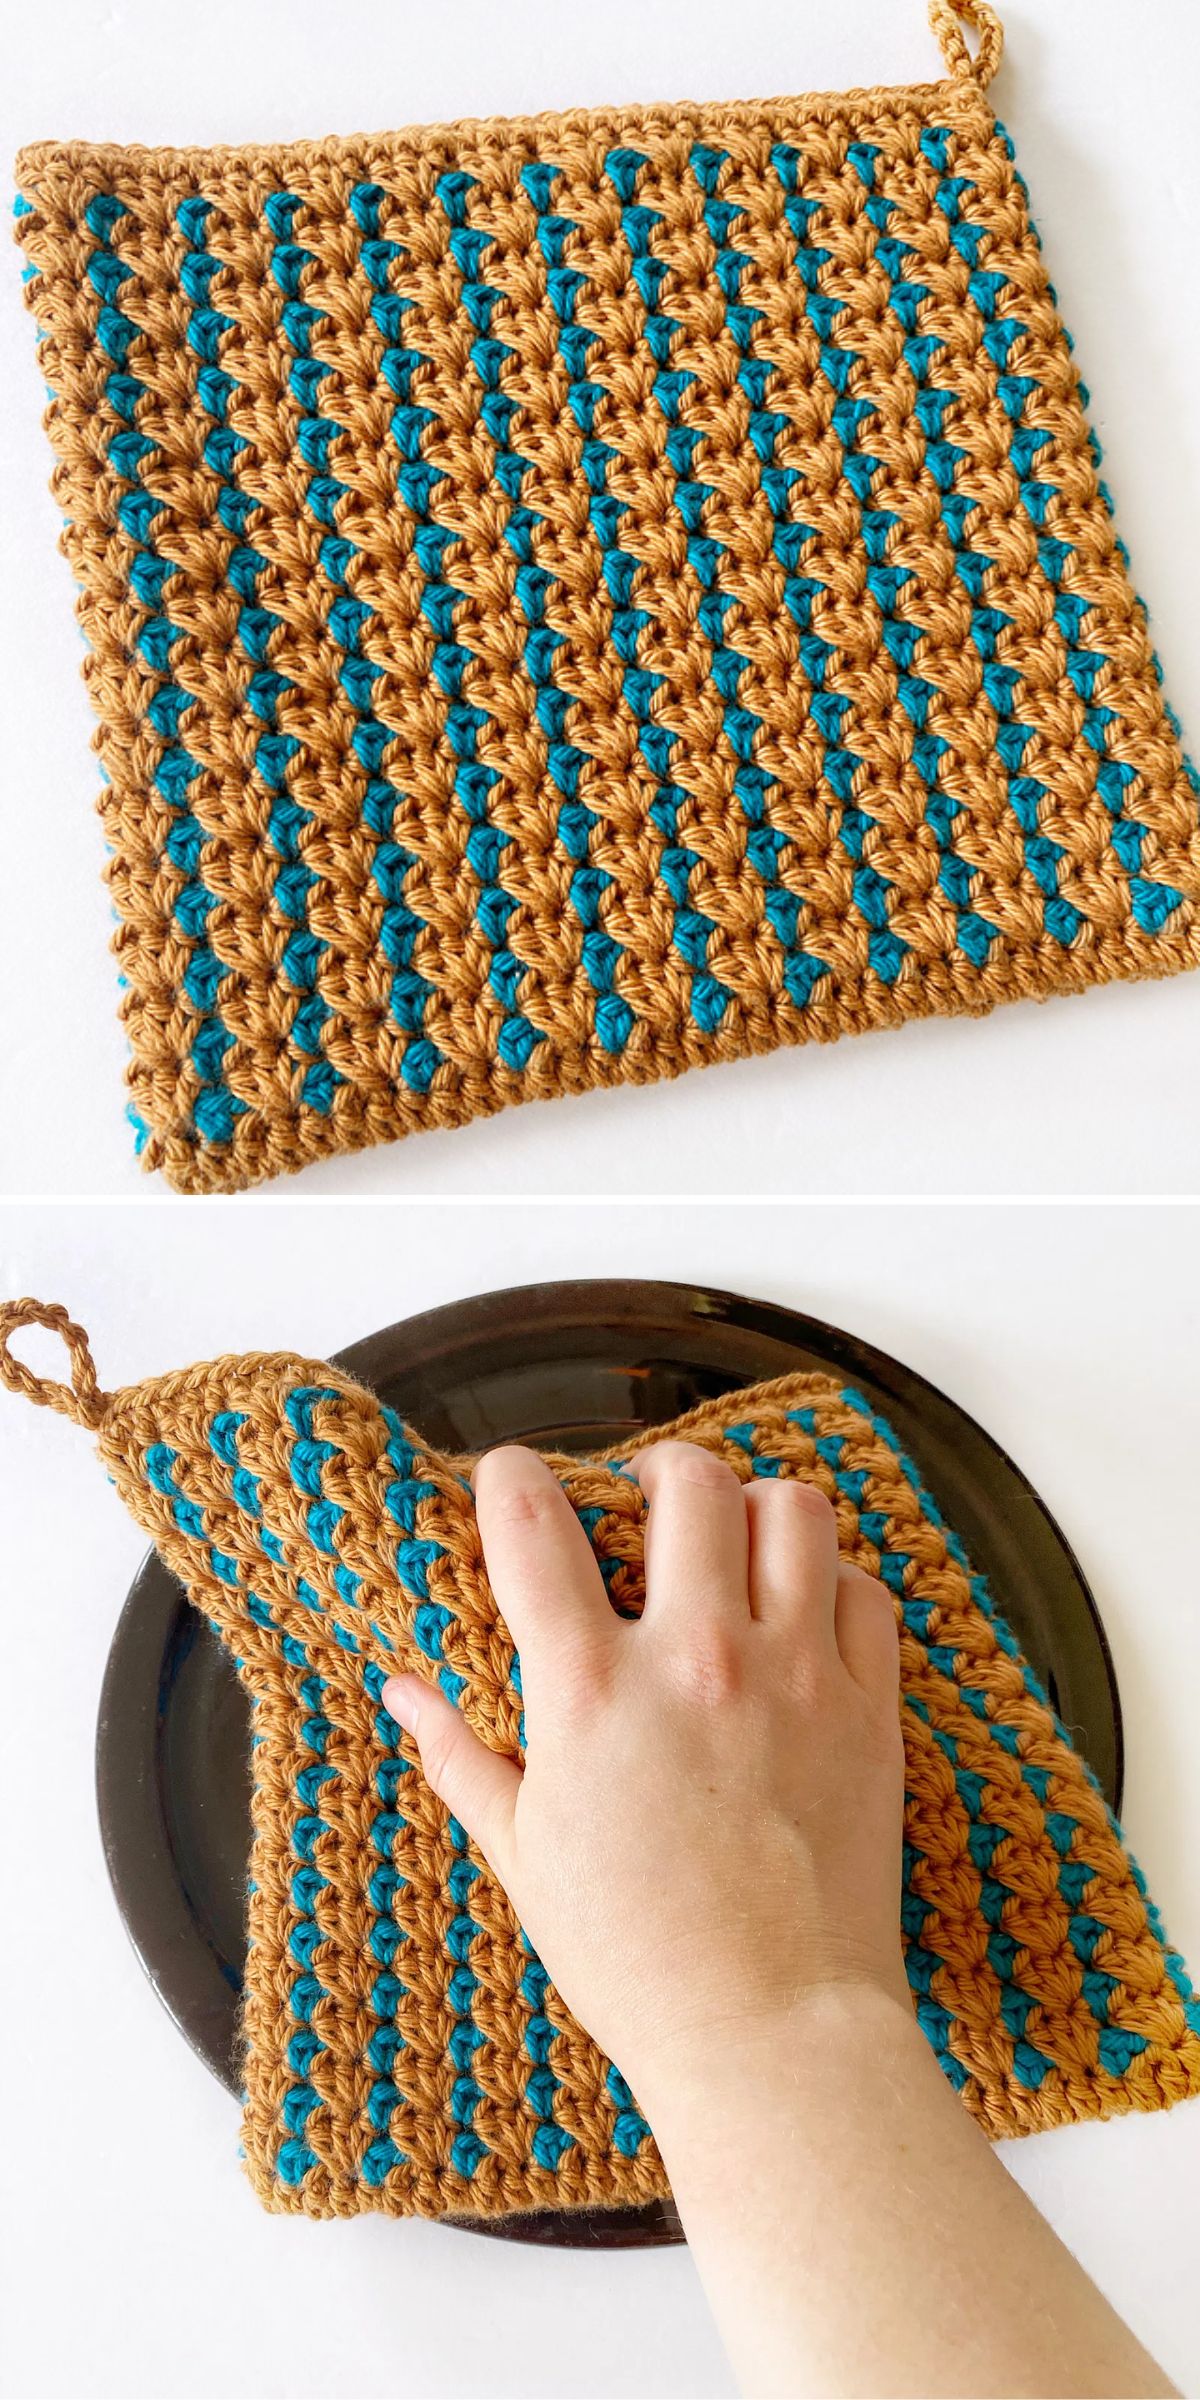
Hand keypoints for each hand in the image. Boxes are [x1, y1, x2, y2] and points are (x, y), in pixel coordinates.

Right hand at [382, 1436, 905, 2109]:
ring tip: (734, 1547)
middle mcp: (696, 1659)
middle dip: (658, 1473)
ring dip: (755, 1511)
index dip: (509, 1476)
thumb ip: (460, 1756)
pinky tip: (802, 1616)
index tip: (509, 1480)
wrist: (774, 2033)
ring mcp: (795, 1676)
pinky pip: (864, 1589)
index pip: (532, 1519)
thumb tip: (402, 1690)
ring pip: (792, 1510)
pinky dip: (832, 1582)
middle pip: (689, 1481)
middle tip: (646, 1503)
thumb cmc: (636, 1958)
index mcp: (591, 1692)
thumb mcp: (523, 1854)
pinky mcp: (869, 1707)